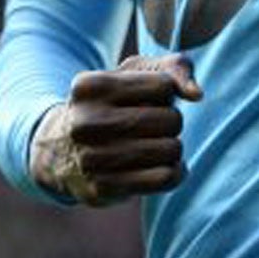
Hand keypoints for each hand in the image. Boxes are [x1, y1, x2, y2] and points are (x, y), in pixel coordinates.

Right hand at [30, 54, 201, 205]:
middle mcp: (85, 122)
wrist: (61, 151)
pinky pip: (165, 178)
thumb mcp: (134, 73)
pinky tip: (163, 167)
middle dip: (171, 121)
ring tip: (155, 146)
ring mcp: (90, 159)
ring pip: (171, 150)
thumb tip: (197, 94)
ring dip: (173, 148)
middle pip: (171, 119)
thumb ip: (174, 68)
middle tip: (151, 126)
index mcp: (90, 86)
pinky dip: (174, 172)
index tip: (144, 99)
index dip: (164, 93)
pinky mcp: (102, 189)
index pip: (164, 86)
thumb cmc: (111, 104)